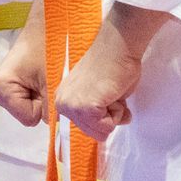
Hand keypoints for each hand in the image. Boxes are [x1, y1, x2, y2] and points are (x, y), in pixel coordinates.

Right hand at [0, 5, 47, 126]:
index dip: (44, 105)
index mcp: (1, 88)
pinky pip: (28, 101)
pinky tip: (39, 77)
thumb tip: (56, 131)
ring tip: (44, 75)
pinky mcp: (7, 88)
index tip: (47, 84)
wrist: (46, 25)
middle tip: (47, 78)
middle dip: (42, 101)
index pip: (30, 118)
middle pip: (28, 115)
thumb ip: (52, 109)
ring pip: (29, 109)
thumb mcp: (53, 81)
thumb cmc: (48, 47)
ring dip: (42, 97)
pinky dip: (38, 92)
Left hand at [56, 20, 141, 141]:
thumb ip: (96, 113)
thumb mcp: (96, 94)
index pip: (86, 127)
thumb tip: (106, 129)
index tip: (104, 96)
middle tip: (110, 93)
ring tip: (111, 92)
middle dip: (110, 116)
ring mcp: (72, 107)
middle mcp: (63, 105)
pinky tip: (112, 94)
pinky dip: (117, 113)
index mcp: (63, 100)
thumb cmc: (111, 65)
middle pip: (93, 133)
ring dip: (114, 114)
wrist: (117, 47)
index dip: (103, 116)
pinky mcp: (85, 108)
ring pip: (101, 131)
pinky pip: (107, 126)